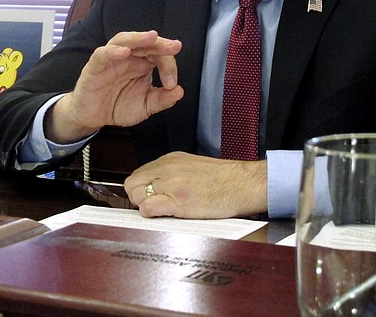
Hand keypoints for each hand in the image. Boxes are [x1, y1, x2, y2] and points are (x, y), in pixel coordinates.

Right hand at [44, 30, 183, 143]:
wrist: (94, 117)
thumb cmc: (118, 105)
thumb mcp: (145, 106)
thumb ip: (162, 100)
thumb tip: (179, 92)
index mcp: (143, 64)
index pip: (160, 56)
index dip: (170, 66)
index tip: (172, 84)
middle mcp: (128, 57)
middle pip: (144, 42)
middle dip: (160, 43)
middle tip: (174, 46)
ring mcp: (111, 59)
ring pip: (123, 40)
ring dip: (138, 38)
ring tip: (152, 37)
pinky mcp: (95, 66)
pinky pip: (102, 54)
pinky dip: (113, 51)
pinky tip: (124, 52)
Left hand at [124, 152, 267, 218]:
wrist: (242, 183)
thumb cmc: (223, 179)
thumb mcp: (191, 166)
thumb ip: (171, 172)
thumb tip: (156, 185)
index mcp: (170, 160)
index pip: (139, 174)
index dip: (140, 189)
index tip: (146, 197)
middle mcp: (167, 169)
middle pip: (132, 183)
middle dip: (137, 197)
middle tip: (150, 206)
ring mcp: (172, 184)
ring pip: (137, 195)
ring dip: (144, 206)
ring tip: (160, 211)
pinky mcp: (179, 201)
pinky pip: (149, 207)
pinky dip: (150, 214)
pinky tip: (163, 215)